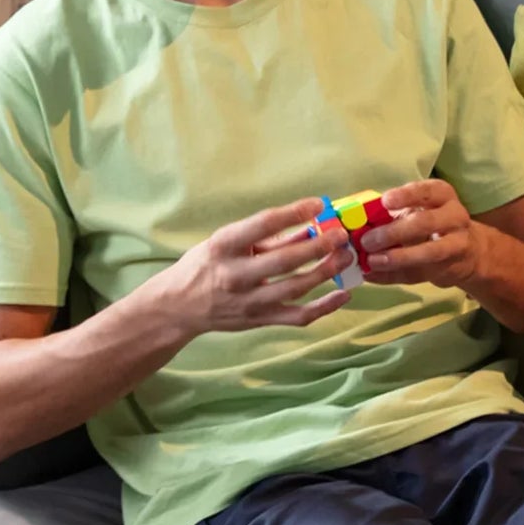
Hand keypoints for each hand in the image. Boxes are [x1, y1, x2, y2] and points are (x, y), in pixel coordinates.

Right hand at [154, 198, 354, 334]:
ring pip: (295, 288)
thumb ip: (267, 236)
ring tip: (345, 257)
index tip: (319, 203)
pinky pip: (298, 316)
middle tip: (341, 234)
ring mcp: (248, 301)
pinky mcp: (259, 321)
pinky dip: (324, 307)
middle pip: (285, 261)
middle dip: (318, 246)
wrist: (178, 306)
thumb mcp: (227, 241)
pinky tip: (343, 294)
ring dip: (325, 271)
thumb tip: (309, 223)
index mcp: (223, 246)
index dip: (293, 213)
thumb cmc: (206, 265)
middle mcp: (234, 275)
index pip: (262, 224)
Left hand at [358, 179, 485, 291]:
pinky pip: (421, 274)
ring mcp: (457, 244)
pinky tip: (374, 275)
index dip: (406, 195)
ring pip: (429, 252)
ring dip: (398, 258)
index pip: (427, 190)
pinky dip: (395, 275)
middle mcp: (455, 216)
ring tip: (372, 262)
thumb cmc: (432, 223)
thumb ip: (391, 215)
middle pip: (426, 222)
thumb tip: (355, 225)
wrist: (468, 252)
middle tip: (367, 241)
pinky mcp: (449, 269)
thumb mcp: (417, 210)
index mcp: (443, 195)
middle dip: (394, 232)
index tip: (385, 201)